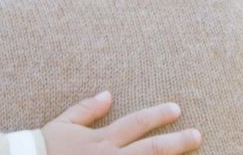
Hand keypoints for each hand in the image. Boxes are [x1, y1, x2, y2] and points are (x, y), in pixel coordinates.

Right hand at [42, 91, 201, 154]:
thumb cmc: (44, 148)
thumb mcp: (63, 123)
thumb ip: (87, 109)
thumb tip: (108, 94)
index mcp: (101, 140)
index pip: (136, 123)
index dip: (158, 115)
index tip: (177, 109)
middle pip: (151, 150)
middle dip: (177, 143)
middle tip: (198, 135)